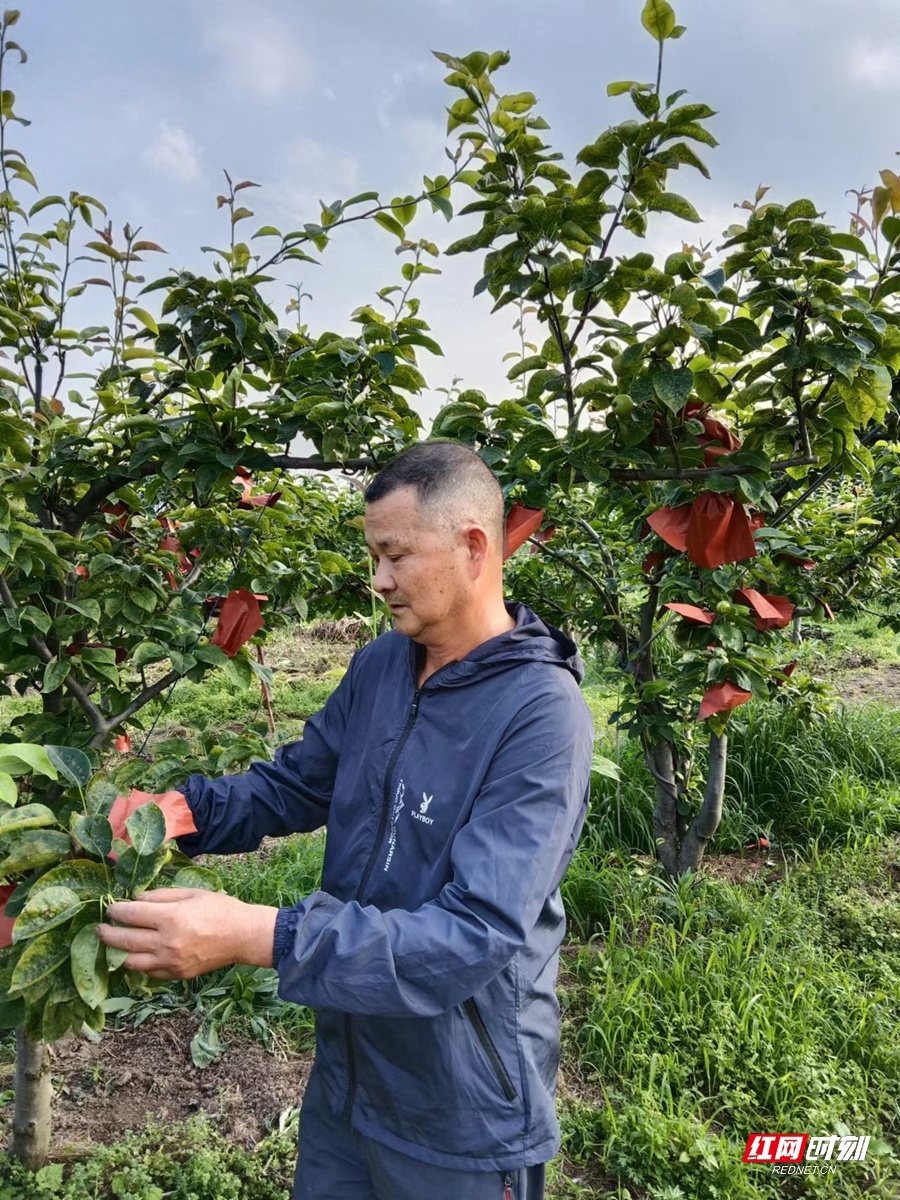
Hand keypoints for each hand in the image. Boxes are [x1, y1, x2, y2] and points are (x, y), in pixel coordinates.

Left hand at [96, 888, 278, 980]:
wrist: (243, 936)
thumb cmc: (220, 909)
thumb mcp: (192, 893)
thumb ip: (161, 896)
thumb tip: (137, 899)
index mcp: (171, 918)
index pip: (131, 915)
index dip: (116, 911)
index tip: (110, 908)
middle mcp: (167, 943)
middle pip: (125, 940)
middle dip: (107, 933)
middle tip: (99, 928)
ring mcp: (171, 962)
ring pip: (131, 962)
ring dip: (118, 953)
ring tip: (113, 945)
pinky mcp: (177, 975)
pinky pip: (149, 972)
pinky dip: (139, 964)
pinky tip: (137, 955)